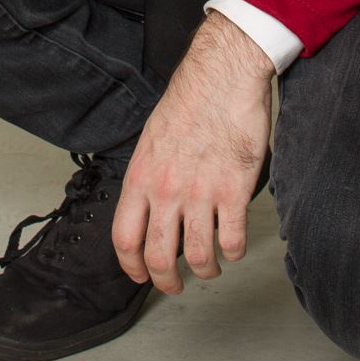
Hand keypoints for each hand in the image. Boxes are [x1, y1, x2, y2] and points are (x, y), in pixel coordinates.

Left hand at [112, 13, 273, 294]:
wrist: (223, 75)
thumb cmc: (190, 101)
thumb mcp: (152, 138)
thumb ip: (149, 176)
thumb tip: (149, 209)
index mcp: (141, 176)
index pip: (125, 238)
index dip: (131, 266)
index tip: (140, 275)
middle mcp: (167, 190)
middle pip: (159, 257)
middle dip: (167, 281)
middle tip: (175, 284)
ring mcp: (201, 193)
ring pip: (198, 256)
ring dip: (204, 269)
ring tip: (209, 266)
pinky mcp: (234, 191)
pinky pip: (231, 241)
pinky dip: (233, 252)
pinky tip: (233, 245)